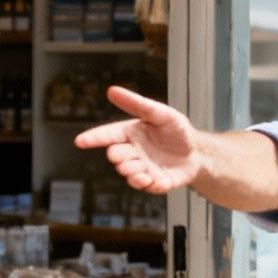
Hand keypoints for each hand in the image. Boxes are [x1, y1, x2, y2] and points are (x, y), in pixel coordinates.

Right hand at [74, 86, 207, 193]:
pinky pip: (143, 186)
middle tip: (125, 155)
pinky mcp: (153, 182)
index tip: (80, 141)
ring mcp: (142, 168)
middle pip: (115, 156)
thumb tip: (112, 90)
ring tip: (143, 170)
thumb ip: (137, 104)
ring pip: (127, 173)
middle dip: (117, 156)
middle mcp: (133, 151)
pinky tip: (153, 179)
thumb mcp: (161, 113)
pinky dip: (146, 184)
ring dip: (131, 172)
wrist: (198, 152)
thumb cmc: (177, 130)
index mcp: (131, 133)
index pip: (108, 135)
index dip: (94, 138)